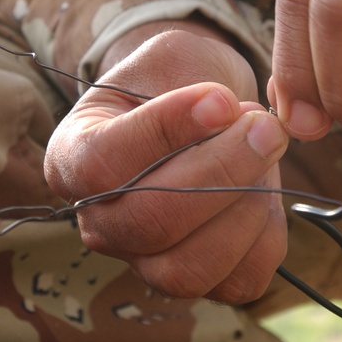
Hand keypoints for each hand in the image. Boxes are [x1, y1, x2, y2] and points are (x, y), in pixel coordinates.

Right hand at [44, 28, 288, 303]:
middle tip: (265, 128)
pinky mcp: (197, 279)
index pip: (104, 162)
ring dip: (245, 209)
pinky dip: (266, 235)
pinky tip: (268, 188)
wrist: (198, 109)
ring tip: (267, 154)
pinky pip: (236, 282)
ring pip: (187, 270)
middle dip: (220, 172)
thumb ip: (187, 79)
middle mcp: (99, 222)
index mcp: (73, 158)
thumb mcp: (166, 59)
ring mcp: (143, 261)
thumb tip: (229, 117)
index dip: (166, 132)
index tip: (221, 99)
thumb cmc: (173, 82)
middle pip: (149, 223)